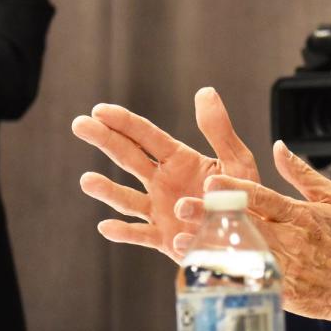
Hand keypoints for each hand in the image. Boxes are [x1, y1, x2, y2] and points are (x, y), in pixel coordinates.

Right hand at [72, 87, 259, 261]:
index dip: (125, 123)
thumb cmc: (245, 196)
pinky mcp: (165, 239)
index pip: (147, 137)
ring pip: (128, 199)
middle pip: (129, 158)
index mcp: (180, 160)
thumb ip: (220, 130)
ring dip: (108, 190)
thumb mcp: (238, 161)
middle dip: (105, 141)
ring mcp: (160, 211)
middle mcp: (163, 183)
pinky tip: (106, 226)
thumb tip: (205, 91)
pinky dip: (124, 233)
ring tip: (87, 180)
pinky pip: (142, 236)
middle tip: (80, 124)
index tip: (100, 110)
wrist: (250, 235)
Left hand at [175, 140, 330, 330]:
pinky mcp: (278, 290)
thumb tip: (278, 147)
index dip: (237, 189)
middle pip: (244, 225)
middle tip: (182, 206)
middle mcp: (289, 240)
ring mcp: (282, 267)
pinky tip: (200, 271)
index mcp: (300, 215)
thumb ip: (302, 173)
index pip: (264, 198)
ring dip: (209, 247)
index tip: (211, 181)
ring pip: (239, 254)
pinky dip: (222, 277)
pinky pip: (246, 282)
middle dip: (212, 216)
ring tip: (179, 241)